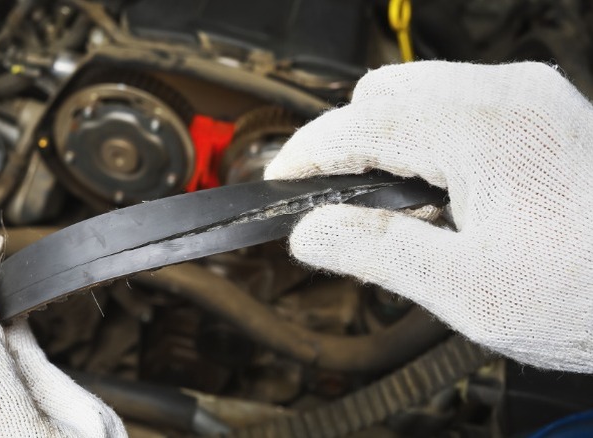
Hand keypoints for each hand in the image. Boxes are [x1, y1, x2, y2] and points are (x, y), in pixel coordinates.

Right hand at [266, 61, 592, 372]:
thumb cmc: (592, 293)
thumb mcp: (467, 289)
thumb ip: (376, 252)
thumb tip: (311, 233)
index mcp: (482, 130)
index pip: (359, 126)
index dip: (307, 156)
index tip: (282, 184)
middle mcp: (506, 94)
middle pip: (381, 95)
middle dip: (345, 144)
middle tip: (334, 203)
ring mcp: (527, 95)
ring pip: (415, 92)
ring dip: (384, 139)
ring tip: (391, 206)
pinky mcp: (540, 108)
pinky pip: (453, 102)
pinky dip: (423, 137)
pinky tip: (436, 190)